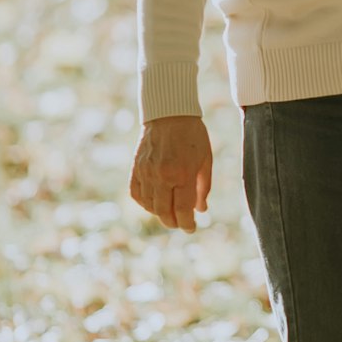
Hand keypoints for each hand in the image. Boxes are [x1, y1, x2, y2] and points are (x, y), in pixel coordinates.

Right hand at [129, 115, 212, 231]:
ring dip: (160, 214)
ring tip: (170, 212)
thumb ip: (202, 187)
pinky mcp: (136, 168)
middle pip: (164, 212)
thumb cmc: (193, 135)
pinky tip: (155, 202)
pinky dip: (145, 203)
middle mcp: (162, 176)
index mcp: (182, 174)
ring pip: (149, 206)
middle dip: (174, 222)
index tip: (191, 228)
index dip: (187, 224)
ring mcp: (146, 173)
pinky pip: (137, 194)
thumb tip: (200, 210)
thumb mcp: (205, 160)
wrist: (169, 113)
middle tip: (181, 223)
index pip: (183, 210)